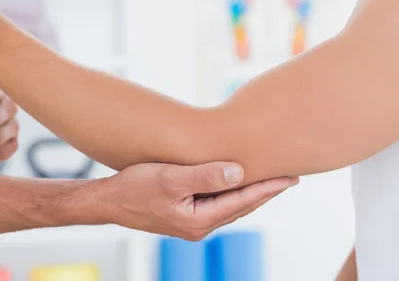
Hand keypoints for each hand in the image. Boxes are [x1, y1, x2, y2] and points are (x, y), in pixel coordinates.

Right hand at [92, 162, 298, 240]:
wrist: (108, 201)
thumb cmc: (135, 188)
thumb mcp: (170, 178)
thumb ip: (205, 176)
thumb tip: (238, 173)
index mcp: (200, 220)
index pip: (243, 201)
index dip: (268, 188)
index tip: (290, 177)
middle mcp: (199, 226)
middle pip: (241, 206)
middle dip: (265, 192)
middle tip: (288, 177)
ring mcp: (192, 223)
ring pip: (229, 206)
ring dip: (249, 193)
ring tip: (268, 180)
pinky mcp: (184, 215)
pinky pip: (216, 204)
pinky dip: (230, 193)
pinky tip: (233, 184)